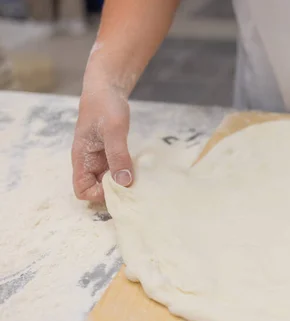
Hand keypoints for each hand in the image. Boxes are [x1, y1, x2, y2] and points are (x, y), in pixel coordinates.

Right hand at [71, 84, 132, 201]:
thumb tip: (124, 183)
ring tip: (140, 179)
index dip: (98, 194)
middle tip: (135, 185)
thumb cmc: (105, 106)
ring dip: (123, 183)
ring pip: (109, 182)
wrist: (107, 89)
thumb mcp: (113, 130)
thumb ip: (117, 155)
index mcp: (81, 159)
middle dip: (115, 191)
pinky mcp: (111, 155)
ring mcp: (100, 159)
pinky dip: (128, 173)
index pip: (82, 190)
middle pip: (97, 190)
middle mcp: (89, 162)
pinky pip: (118, 171)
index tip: (118, 186)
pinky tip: (140, 169)